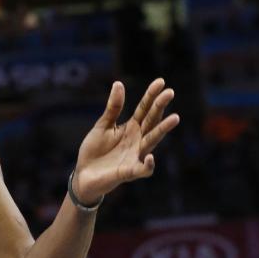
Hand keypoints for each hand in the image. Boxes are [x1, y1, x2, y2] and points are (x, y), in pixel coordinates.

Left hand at [72, 78, 178, 205]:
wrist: (84, 176)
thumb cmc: (95, 150)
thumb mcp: (103, 126)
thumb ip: (113, 108)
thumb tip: (119, 83)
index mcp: (131, 128)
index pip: (144, 109)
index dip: (152, 95)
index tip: (161, 81)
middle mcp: (137, 140)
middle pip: (151, 121)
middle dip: (160, 107)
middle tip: (170, 92)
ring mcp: (135, 155)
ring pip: (152, 141)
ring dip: (163, 130)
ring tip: (174, 118)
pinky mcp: (129, 172)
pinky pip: (142, 169)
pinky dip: (147, 165)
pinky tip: (149, 157)